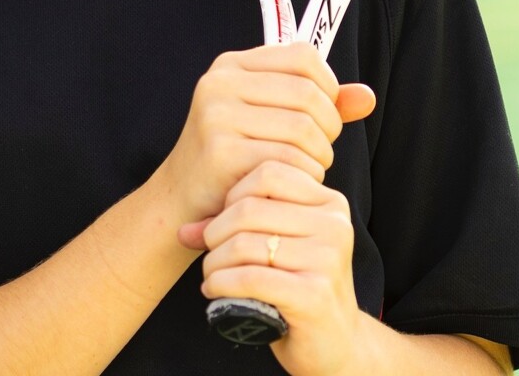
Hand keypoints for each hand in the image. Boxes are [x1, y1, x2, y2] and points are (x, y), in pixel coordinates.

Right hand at [153, 43, 374, 225]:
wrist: (182, 197)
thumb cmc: (234, 155)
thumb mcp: (270, 117)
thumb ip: (318, 103)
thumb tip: (367, 97)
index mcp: (232, 65)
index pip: (304, 56)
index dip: (327, 85)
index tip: (323, 114)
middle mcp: (220, 83)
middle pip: (308, 94)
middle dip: (328, 127)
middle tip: (320, 150)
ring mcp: (217, 116)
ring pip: (303, 129)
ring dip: (319, 156)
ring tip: (307, 168)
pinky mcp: (221, 152)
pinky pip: (289, 160)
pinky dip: (304, 176)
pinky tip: (293, 183)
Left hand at [193, 162, 367, 375]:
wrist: (335, 344)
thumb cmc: (298, 288)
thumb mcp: (273, 247)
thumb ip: (234, 228)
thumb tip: (183, 230)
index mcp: (329, 204)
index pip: (267, 173)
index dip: (233, 195)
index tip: (224, 223)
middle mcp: (334, 226)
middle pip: (250, 207)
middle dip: (216, 232)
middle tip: (211, 253)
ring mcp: (328, 259)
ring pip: (244, 244)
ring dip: (215, 262)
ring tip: (213, 274)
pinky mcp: (315, 294)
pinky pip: (250, 277)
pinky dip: (221, 284)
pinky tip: (215, 291)